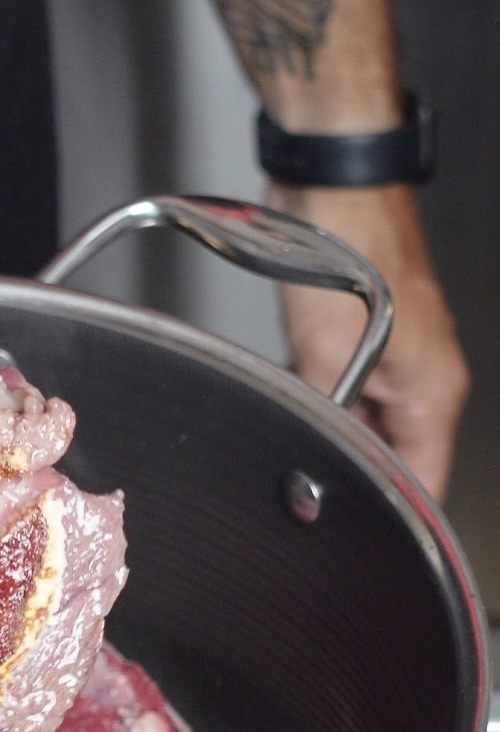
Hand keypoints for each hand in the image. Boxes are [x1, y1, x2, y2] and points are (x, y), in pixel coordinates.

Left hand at [273, 181, 468, 502]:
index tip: (364, 542)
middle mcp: (425, 380)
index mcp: (434, 394)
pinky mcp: (370, 339)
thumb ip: (325, 420)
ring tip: (303, 445)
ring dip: (337, 434)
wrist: (335, 188)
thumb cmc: (350, 251)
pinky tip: (297, 401)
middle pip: (398, 459)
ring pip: (370, 425)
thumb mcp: (325, 359)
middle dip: (356, 476)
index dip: (396, 519)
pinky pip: (351, 390)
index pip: (427, 484)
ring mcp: (399, 359)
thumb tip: (312, 466)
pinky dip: (326, 401)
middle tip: (316, 499)